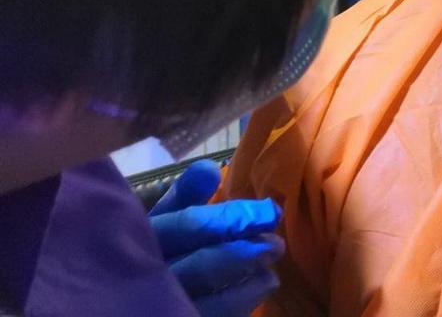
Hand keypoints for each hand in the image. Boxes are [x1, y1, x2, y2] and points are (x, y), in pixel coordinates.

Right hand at [149, 160, 284, 316]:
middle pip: (205, 263)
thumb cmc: (153, 249)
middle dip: (248, 250)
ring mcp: (164, 305)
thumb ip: (185, 194)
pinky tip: (262, 283)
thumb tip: (210, 167)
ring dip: (251, 277)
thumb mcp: (162, 219)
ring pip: (215, 298)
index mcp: (145, 238)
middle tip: (277, 243)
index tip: (269, 212)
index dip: (232, 218)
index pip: (190, 225)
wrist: (135, 295)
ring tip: (271, 264)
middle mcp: (149, 276)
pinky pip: (220, 315)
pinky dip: (246, 298)